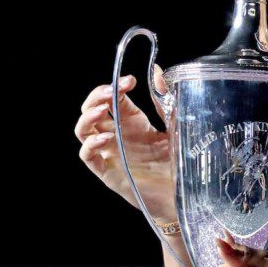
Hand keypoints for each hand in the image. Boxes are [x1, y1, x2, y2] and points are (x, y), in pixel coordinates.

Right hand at [75, 65, 174, 220]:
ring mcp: (110, 154)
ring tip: (101, 110)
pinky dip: (91, 145)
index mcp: (132, 123)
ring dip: (87, 117)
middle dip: (96, 96)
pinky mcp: (108, 173)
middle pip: (92, 110)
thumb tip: (158, 70)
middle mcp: (117, 136)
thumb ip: (165, 101)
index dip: (117, 87)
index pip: (114, 99)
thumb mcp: (174, 126)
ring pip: (83, 131)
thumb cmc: (178, 162)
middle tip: (111, 91)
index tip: (130, 81)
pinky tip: (104, 138)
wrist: (183, 196)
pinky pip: (88, 158)